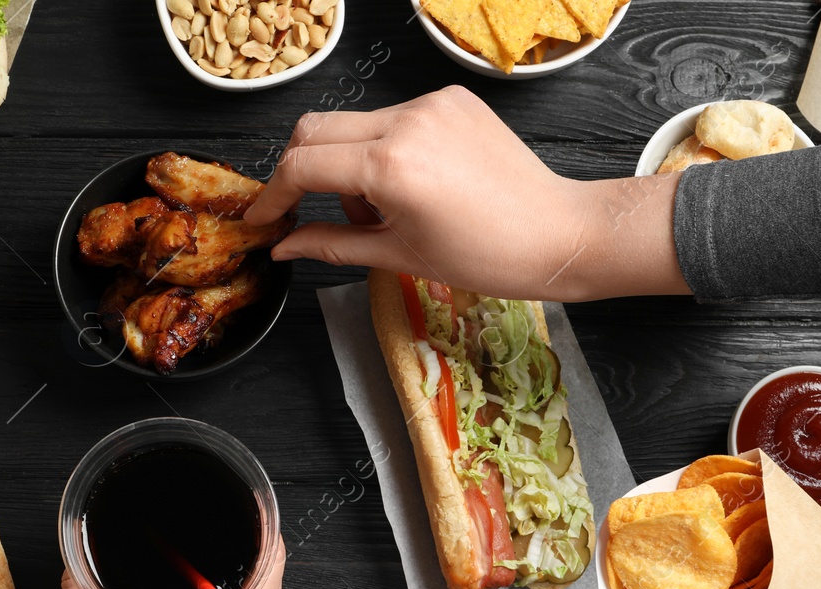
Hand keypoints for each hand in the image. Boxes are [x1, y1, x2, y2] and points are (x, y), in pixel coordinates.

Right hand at [242, 86, 688, 301]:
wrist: (558, 233)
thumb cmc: (488, 256)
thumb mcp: (398, 257)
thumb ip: (332, 244)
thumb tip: (284, 246)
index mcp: (392, 166)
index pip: (302, 165)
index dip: (271, 195)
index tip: (262, 219)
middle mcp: (408, 122)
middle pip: (315, 130)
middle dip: (299, 172)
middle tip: (305, 213)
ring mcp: (431, 104)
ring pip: (354, 124)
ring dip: (346, 165)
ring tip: (379, 212)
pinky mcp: (451, 98)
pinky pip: (392, 118)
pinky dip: (382, 151)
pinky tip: (408, 188)